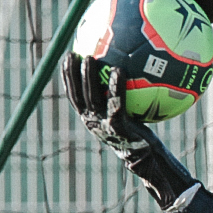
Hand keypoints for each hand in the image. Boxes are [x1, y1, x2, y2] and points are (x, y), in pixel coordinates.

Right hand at [62, 54, 197, 207]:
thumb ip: (117, 100)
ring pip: (92, 97)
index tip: (65, 60)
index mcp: (90, 119)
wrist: (146, 158)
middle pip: (77, 95)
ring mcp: (104, 124)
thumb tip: (122, 73)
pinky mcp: (119, 126)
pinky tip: (120, 69)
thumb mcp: (123, 117)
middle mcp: (93, 122)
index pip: (73, 97)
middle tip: (72, 54)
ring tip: (90, 58)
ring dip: (89, 77)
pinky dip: (116, 85)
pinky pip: (116, 101)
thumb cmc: (137, 135)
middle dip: (72, 74)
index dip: (66, 79)